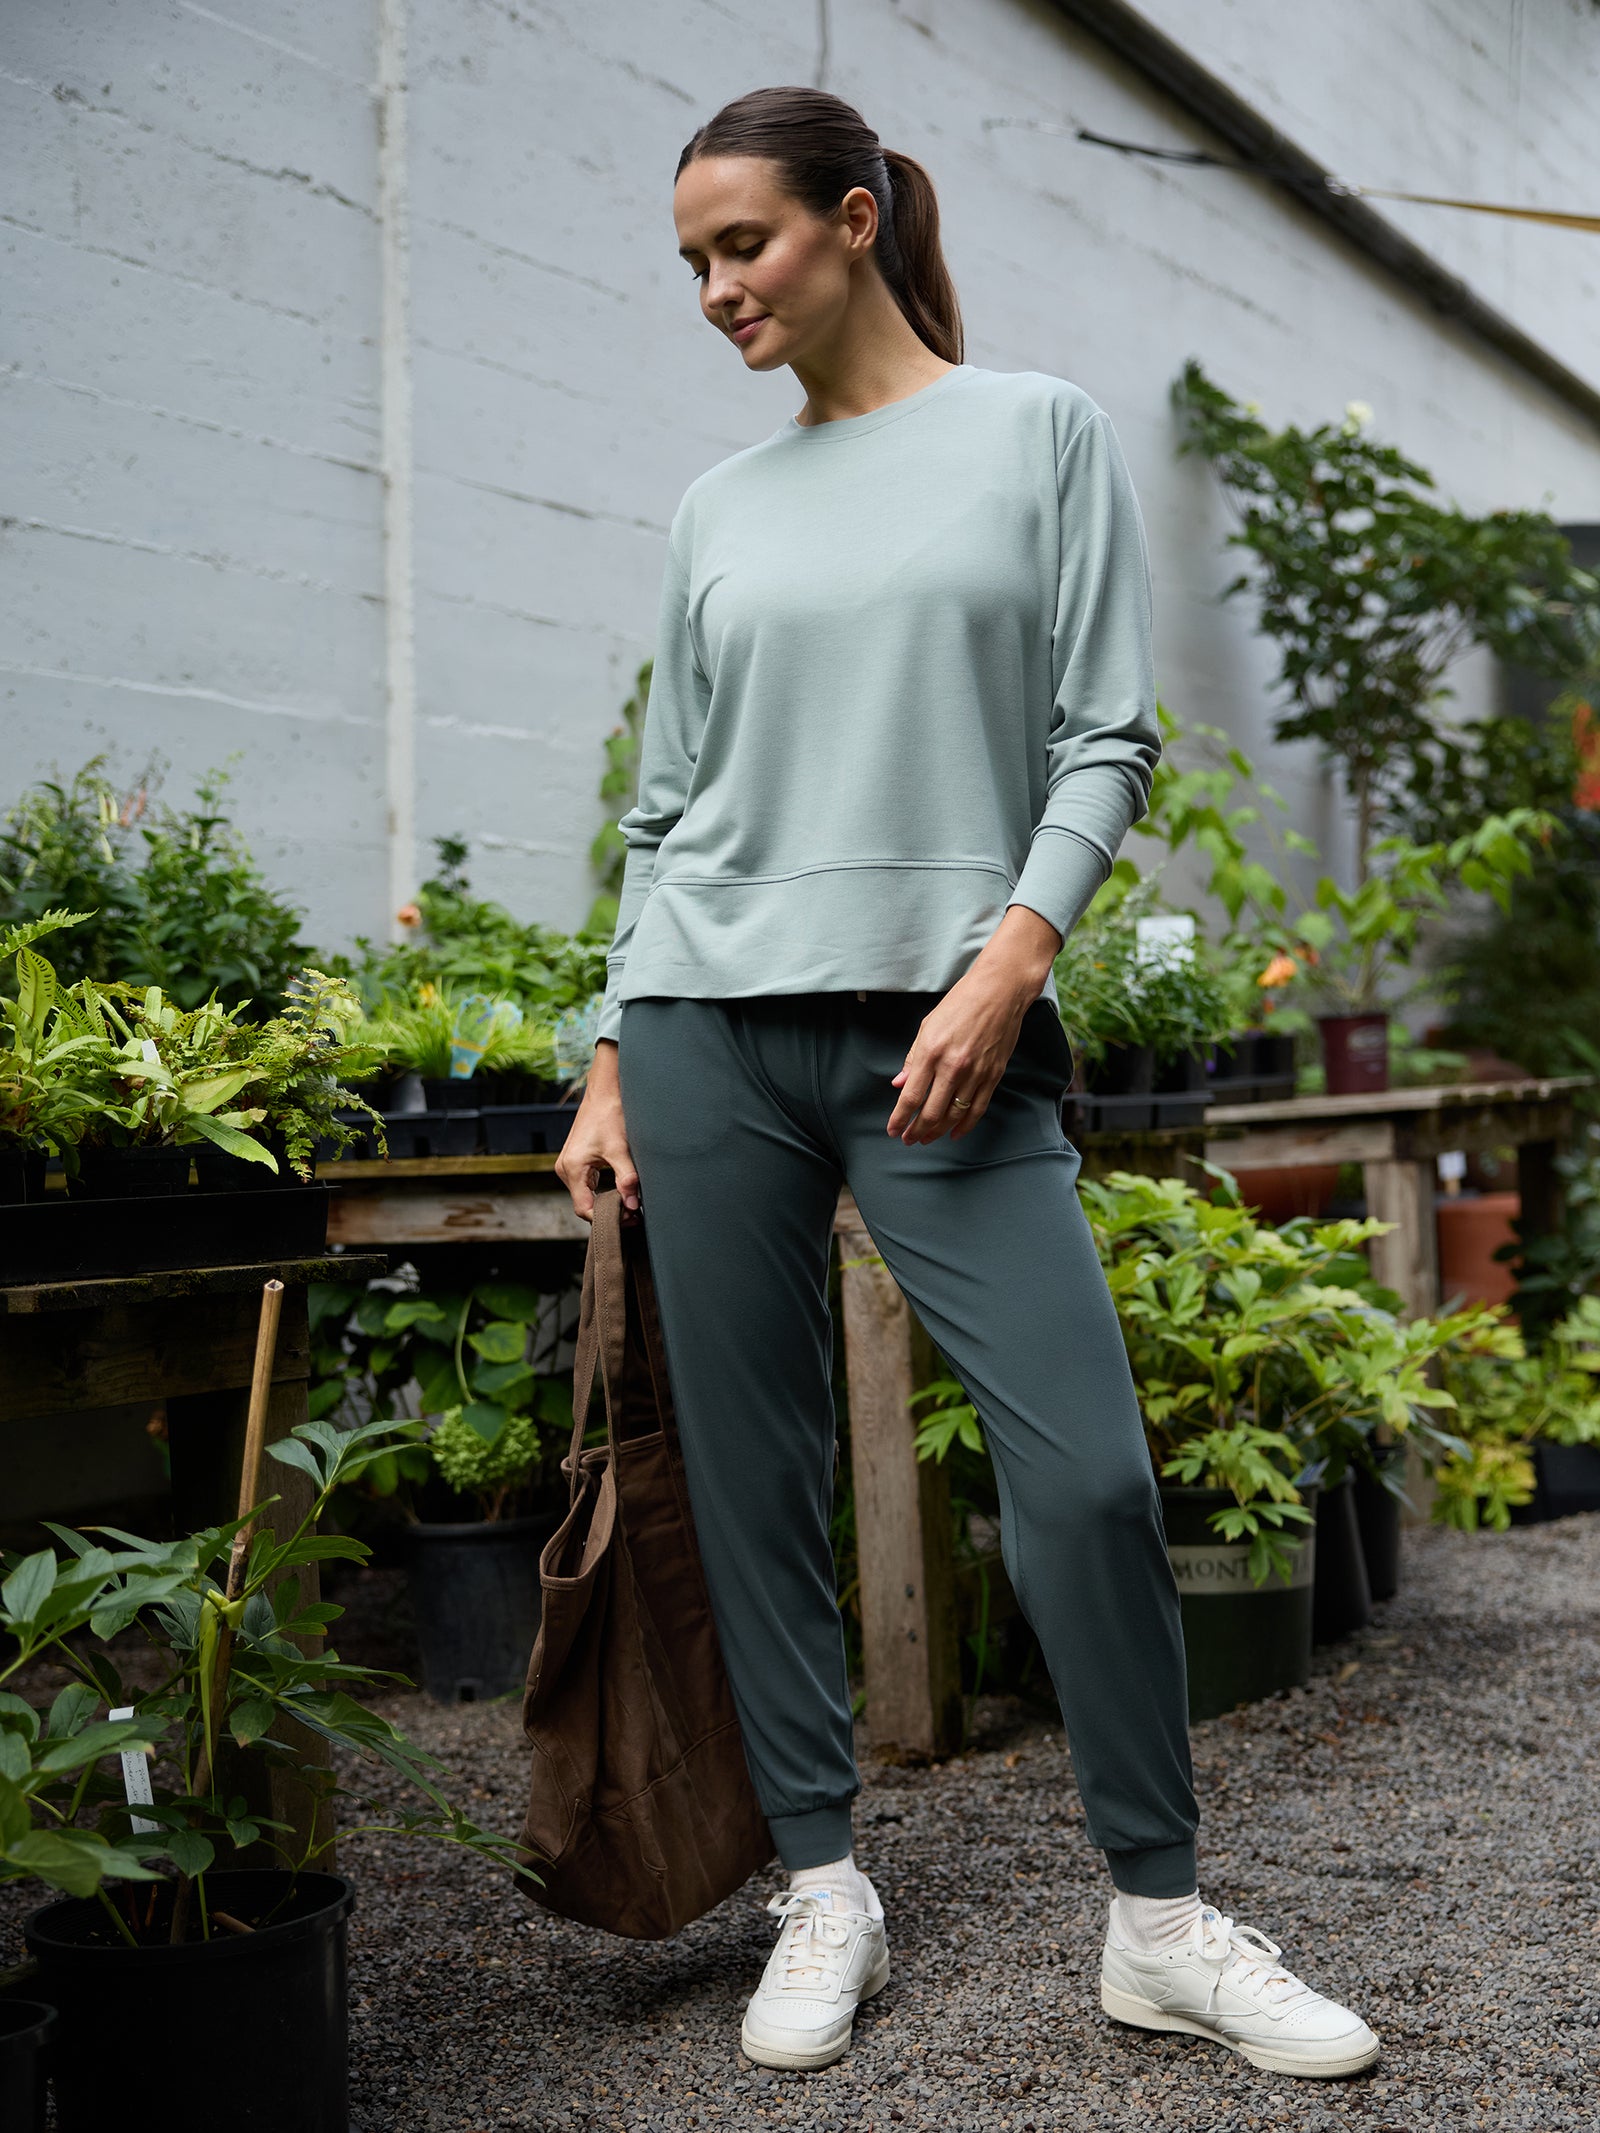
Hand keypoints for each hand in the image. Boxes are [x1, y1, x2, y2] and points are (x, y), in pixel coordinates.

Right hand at [555, 1040, 642, 1222]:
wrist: (605, 1091)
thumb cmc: (610, 1114)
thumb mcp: (620, 1148)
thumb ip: (626, 1179)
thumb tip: (633, 1205)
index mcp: (571, 1168)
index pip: (584, 1209)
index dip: (606, 1218)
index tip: (629, 1219)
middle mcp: (564, 1168)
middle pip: (584, 1203)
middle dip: (608, 1212)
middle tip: (634, 1214)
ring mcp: (568, 1164)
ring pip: (586, 1194)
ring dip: (606, 1202)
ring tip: (630, 1205)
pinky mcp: (576, 1160)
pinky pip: (587, 1184)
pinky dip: (602, 1191)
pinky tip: (620, 1192)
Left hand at [885, 906, 1061, 1144]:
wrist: (1000, 992)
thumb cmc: (960, 1003)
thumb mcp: (928, 1026)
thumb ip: (913, 1058)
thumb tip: (899, 1084)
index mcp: (931, 1052)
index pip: (911, 1096)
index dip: (899, 1118)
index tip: (893, 1130)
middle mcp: (953, 1066)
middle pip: (931, 1112)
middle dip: (916, 1130)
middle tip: (908, 1139)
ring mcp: (976, 1073)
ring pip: (954, 1115)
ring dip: (937, 1131)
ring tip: (926, 1139)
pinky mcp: (993, 1076)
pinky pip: (977, 1109)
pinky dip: (965, 1125)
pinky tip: (954, 1133)